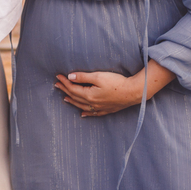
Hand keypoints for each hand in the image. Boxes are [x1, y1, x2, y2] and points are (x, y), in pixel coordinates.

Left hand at [55, 61, 174, 117]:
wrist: (133, 92)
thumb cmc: (117, 82)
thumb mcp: (99, 76)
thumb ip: (83, 77)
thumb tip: (70, 77)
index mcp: (89, 95)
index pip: (73, 88)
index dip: (64, 82)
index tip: (58, 76)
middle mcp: (93, 104)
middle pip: (75, 97)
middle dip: (65, 90)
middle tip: (57, 85)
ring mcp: (100, 108)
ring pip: (82, 106)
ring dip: (73, 101)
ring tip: (65, 98)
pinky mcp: (107, 110)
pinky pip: (93, 113)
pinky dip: (86, 113)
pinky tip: (83, 114)